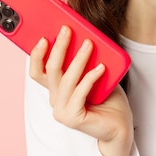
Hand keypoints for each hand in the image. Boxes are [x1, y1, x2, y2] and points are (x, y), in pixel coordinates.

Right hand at [29, 25, 132, 155]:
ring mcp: (62, 111)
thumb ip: (84, 62)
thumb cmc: (107, 99)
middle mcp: (55, 100)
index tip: (44, 36)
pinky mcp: (73, 118)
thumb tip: (83, 37)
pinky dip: (91, 77)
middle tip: (67, 30)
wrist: (119, 126)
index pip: (37, 71)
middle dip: (58, 47)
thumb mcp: (94, 74)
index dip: (37, 54)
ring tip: (89, 44)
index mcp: (55, 89)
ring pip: (66, 79)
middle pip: (50, 70)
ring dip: (78, 59)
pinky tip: (102, 67)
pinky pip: (80, 92)